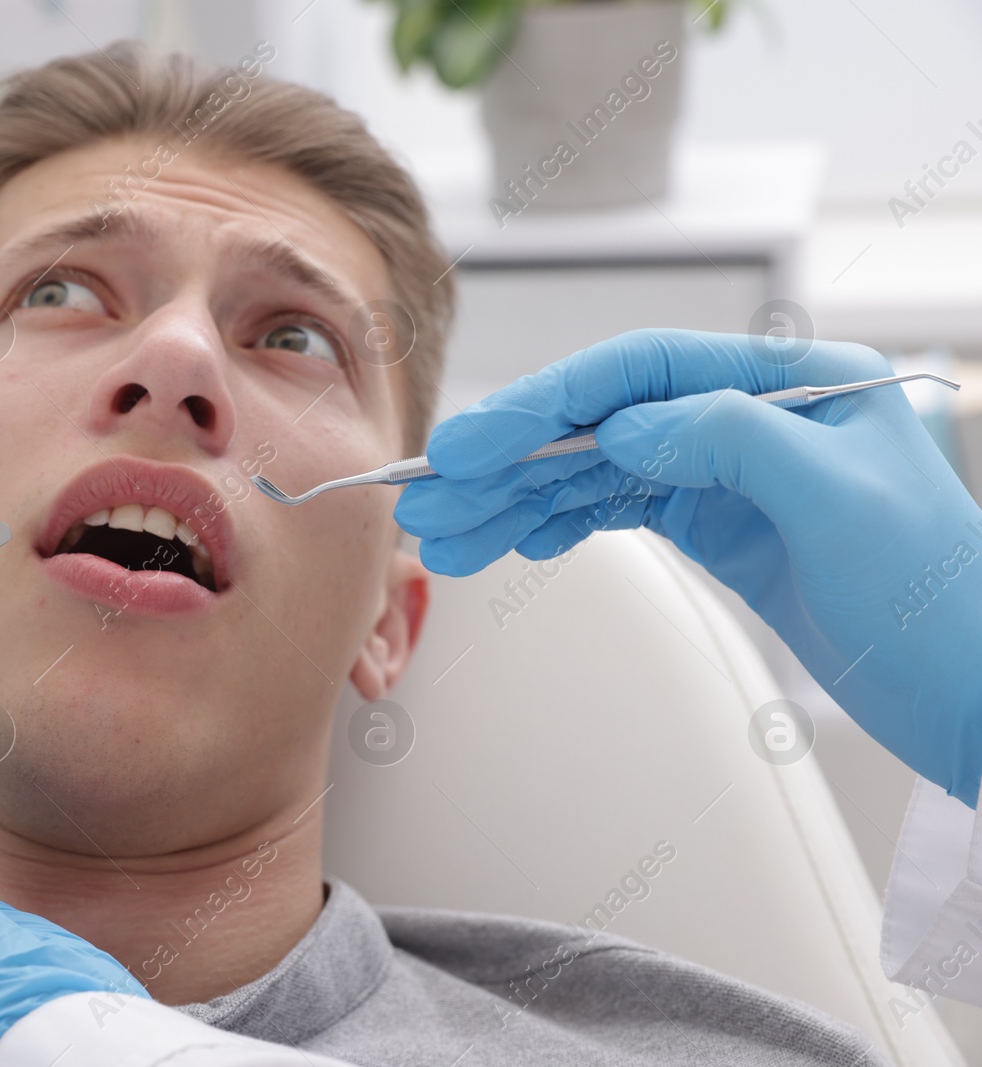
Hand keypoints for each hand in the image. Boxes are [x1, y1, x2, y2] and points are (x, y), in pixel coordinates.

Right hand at [395, 329, 981, 802]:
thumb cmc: (947, 599)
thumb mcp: (841, 500)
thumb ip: (730, 441)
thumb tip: (625, 430)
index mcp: (792, 382)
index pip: (641, 372)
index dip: (547, 403)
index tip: (474, 443)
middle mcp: (754, 417)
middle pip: (604, 421)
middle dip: (512, 458)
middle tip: (435, 496)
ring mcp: (735, 474)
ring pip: (601, 471)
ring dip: (521, 500)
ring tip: (451, 535)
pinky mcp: (725, 527)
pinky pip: (622, 510)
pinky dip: (565, 522)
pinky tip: (519, 538)